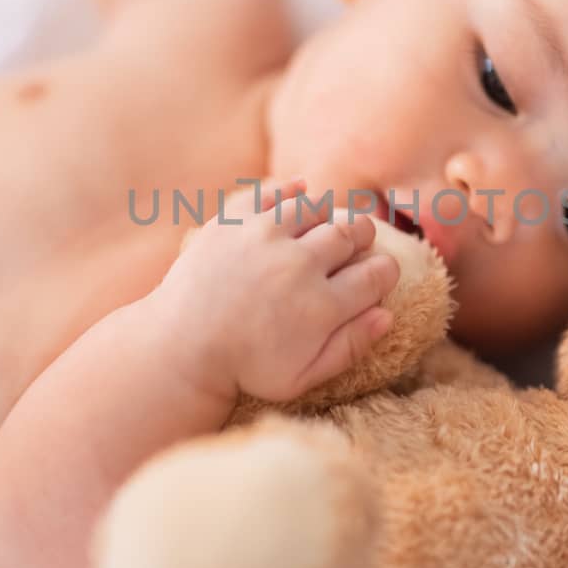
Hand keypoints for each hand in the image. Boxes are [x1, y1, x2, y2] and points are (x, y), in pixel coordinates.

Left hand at [153, 180, 400, 403]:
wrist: (180, 347)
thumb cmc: (244, 368)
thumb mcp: (302, 377)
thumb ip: (349, 347)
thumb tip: (386, 315)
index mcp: (322, 307)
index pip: (377, 274)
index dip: (385, 272)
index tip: (379, 274)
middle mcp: (299, 266)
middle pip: (353, 232)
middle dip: (363, 236)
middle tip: (356, 244)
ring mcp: (265, 237)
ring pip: (318, 207)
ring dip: (329, 214)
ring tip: (325, 226)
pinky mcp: (235, 221)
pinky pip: (274, 191)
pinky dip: (290, 190)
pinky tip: (298, 196)